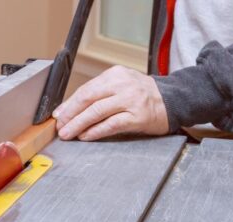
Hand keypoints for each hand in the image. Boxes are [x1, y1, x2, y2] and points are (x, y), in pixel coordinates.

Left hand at [53, 66, 169, 140]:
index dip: (69, 104)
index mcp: (115, 74)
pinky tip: (86, 136)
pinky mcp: (137, 117)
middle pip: (88, 99)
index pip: (86, 89)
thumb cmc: (143, 95)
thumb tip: (71, 109)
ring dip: (79, 124)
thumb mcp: (121, 85)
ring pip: (97, 112)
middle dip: (71, 114)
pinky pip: (111, 125)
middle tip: (60, 126)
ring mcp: (131, 100)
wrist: (174, 100)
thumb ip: (100, 94)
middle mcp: (122, 85)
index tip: (58, 115)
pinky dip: (95, 131)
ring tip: (68, 133)